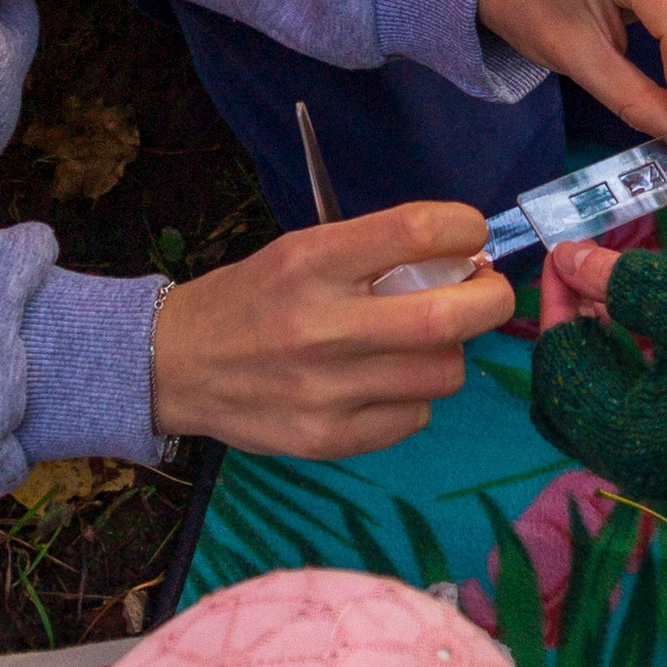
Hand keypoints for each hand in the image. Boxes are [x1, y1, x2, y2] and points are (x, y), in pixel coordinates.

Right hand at [152, 205, 512, 456]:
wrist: (175, 364)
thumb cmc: (254, 298)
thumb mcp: (302, 251)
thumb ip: (375, 253)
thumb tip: (466, 259)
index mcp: (312, 261)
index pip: (416, 231)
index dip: (466, 227)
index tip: (471, 234)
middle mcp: (320, 325)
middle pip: (450, 315)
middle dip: (492, 298)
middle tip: (487, 292)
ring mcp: (325, 390)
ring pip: (444, 372)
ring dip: (449, 352)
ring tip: (421, 343)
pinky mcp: (328, 439)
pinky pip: (415, 417)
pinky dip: (414, 397)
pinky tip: (384, 383)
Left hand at [529, 245, 666, 498]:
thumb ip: (620, 281)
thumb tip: (567, 258)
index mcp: (618, 433)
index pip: (557, 360)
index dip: (557, 299)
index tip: (566, 251)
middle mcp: (624, 460)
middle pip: (564, 390)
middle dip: (567, 329)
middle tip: (579, 279)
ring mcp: (650, 464)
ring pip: (593, 400)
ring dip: (593, 346)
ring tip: (605, 294)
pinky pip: (623, 411)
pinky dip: (620, 367)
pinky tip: (636, 327)